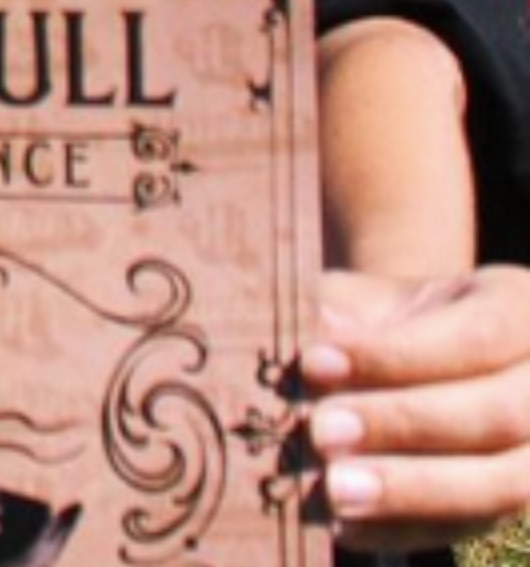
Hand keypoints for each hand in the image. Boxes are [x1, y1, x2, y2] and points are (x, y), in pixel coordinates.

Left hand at [305, 265, 529, 551]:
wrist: (410, 364)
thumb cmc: (386, 320)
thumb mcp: (373, 297)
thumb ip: (347, 308)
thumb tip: (320, 332)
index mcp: (521, 313)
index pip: (478, 336)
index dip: (397, 355)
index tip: (316, 362)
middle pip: (501, 413)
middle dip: (406, 423)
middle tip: (322, 430)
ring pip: (506, 482)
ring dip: (416, 488)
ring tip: (335, 488)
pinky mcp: (506, 507)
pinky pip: (471, 528)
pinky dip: (407, 528)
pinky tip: (349, 525)